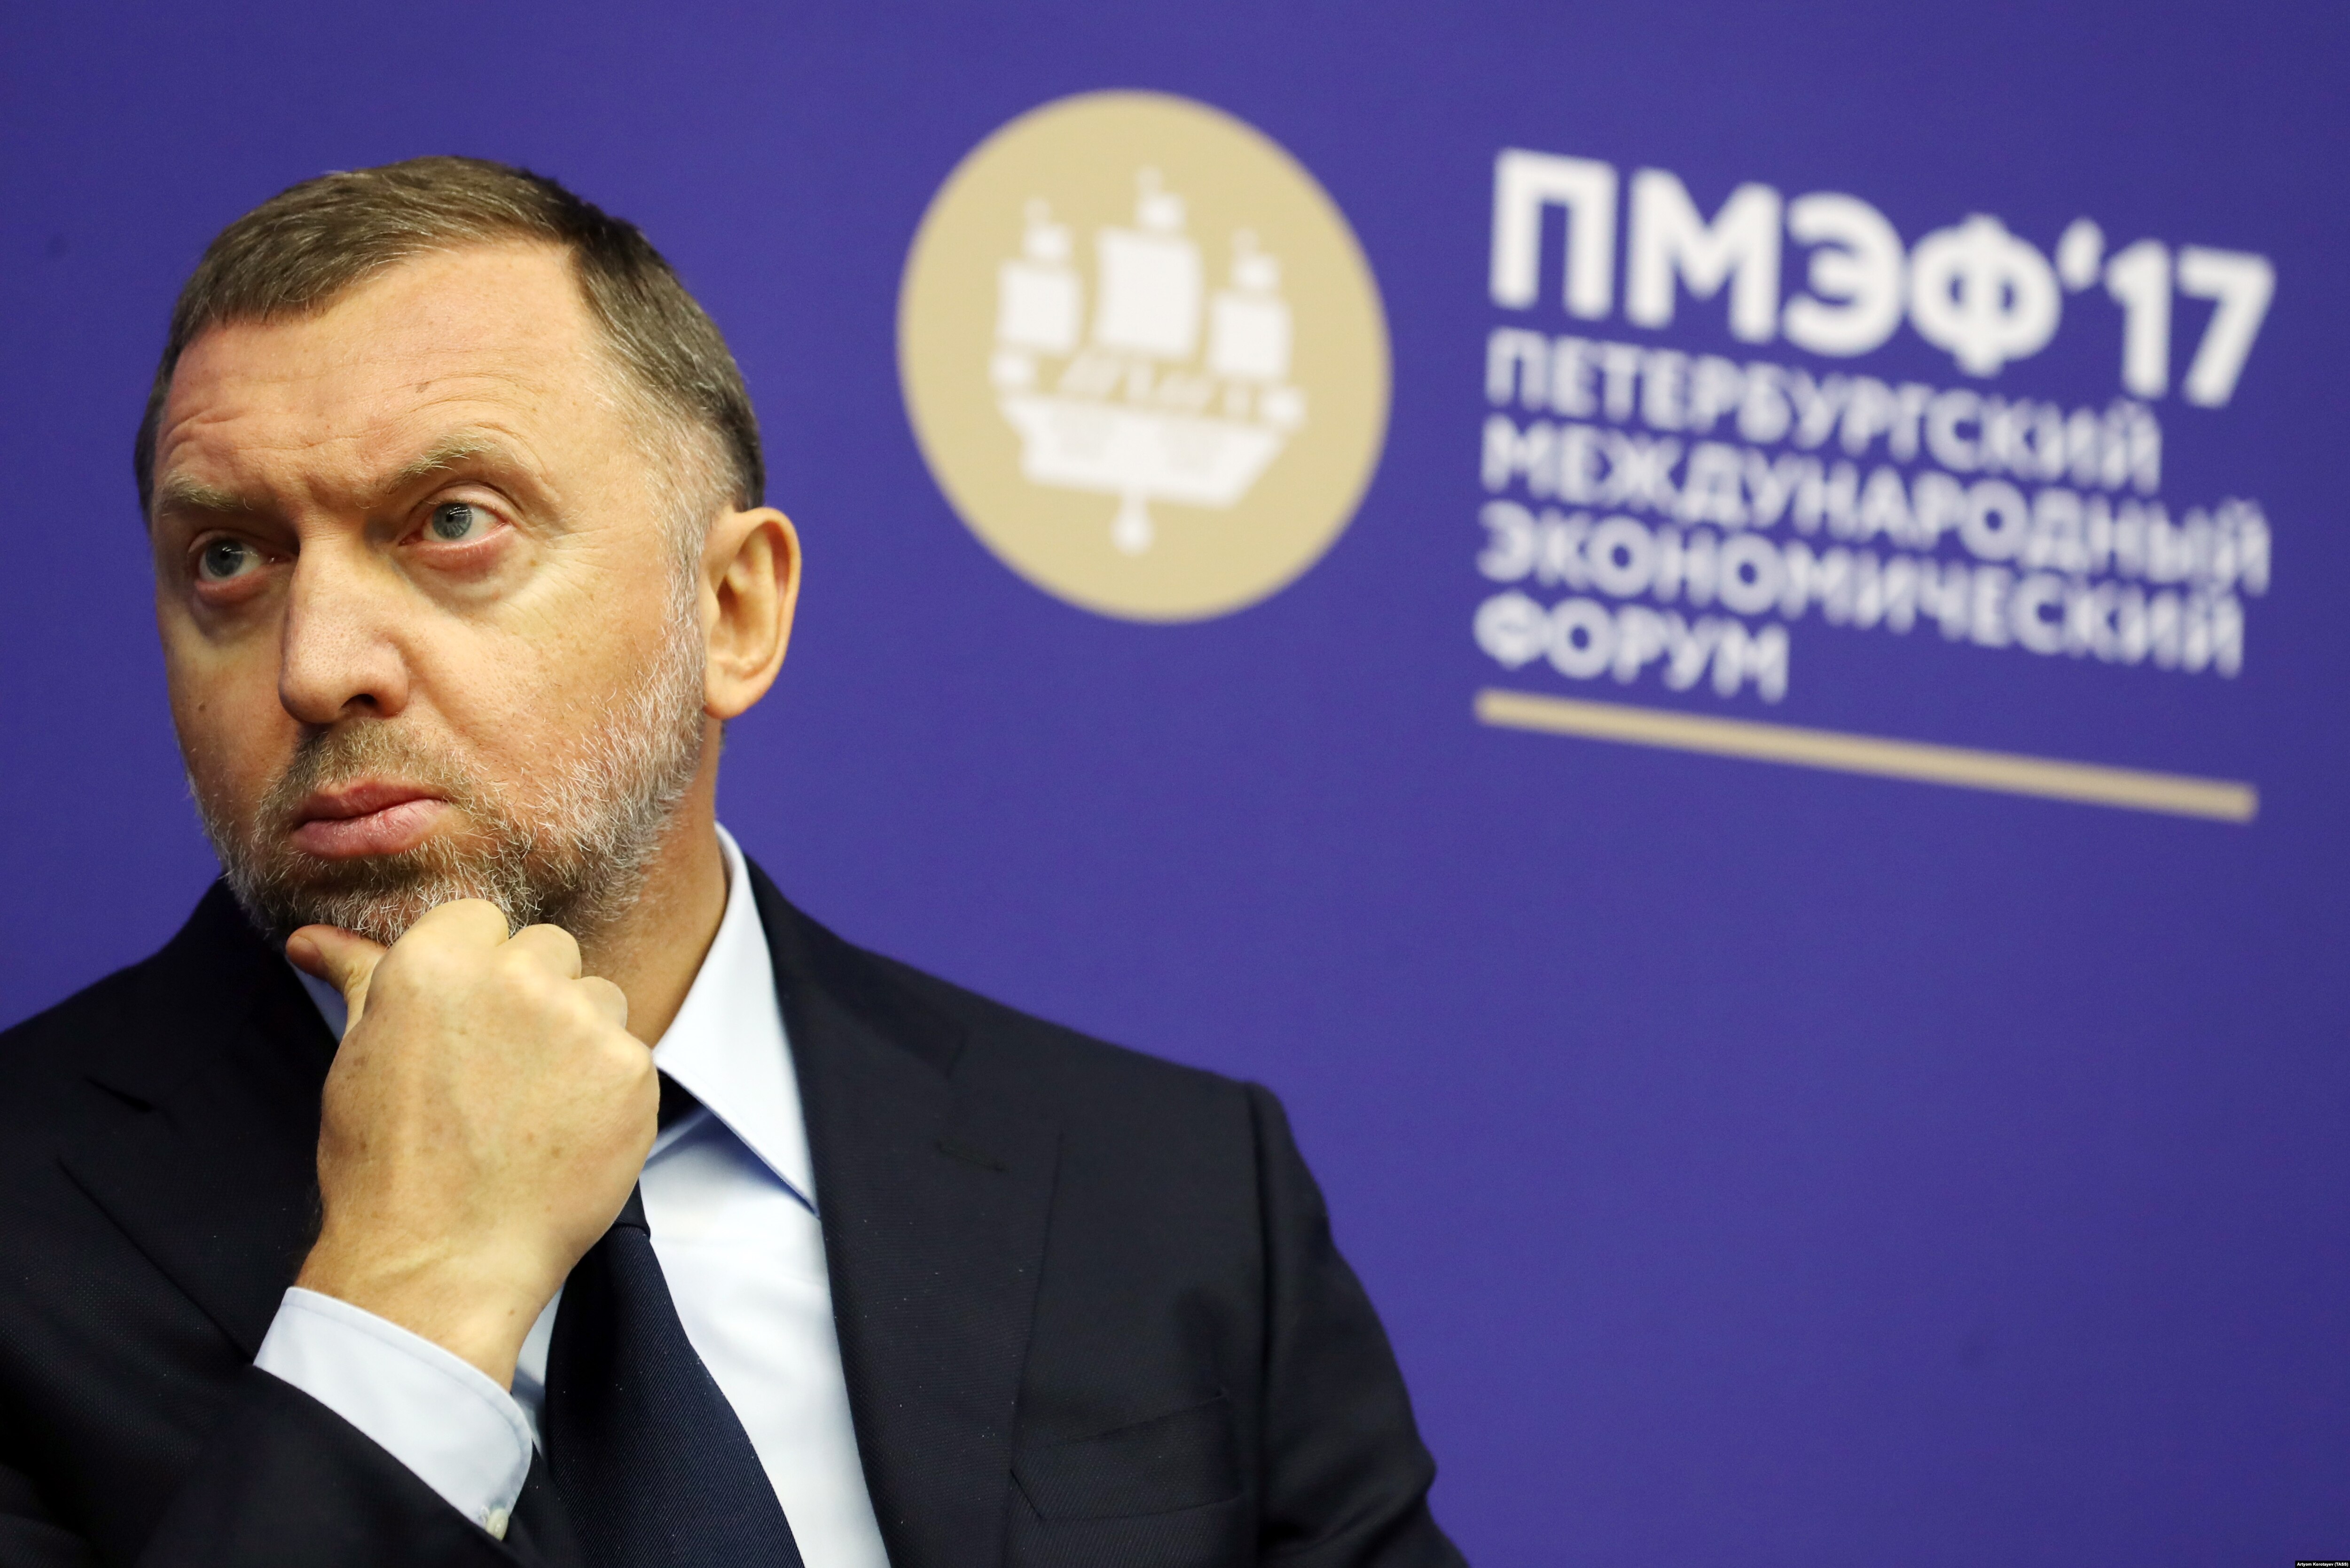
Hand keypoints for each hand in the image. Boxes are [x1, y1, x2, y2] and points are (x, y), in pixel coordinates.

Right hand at [286, 901, 655, 1386]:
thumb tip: (311, 939)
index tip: (464, 1025)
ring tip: (530, 1109)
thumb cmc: (387, 1165)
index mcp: (436, 960)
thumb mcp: (360, 1057)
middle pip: (549, 950)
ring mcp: (581, 1022)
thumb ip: (356, 978)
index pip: (482, 920)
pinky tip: (566, 1135)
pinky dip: (607, 1091)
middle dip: (530, 998)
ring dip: (576, 1037)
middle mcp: (515, 977)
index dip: (475, 973)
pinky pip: (629, 1055)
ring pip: (598, 997)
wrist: (439, 1262)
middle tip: (496, 1073)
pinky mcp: (632, 1070)